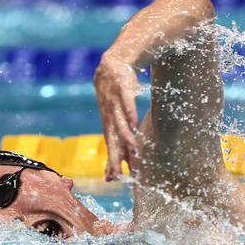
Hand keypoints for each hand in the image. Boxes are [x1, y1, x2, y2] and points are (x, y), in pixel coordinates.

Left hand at [93, 54, 139, 180]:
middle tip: (117, 174)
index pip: (111, 147)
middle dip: (115, 158)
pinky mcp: (122, 89)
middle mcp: (110, 117)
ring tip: (134, 151)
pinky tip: (134, 123)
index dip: (111, 162)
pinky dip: (130, 113)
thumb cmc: (116, 96)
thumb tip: (130, 159)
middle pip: (113, 140)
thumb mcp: (117, 117)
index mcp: (109, 125)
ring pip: (121, 124)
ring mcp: (115, 103)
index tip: (112, 179)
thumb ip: (123, 138)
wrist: (111, 65)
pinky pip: (127, 103)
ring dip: (127, 137)